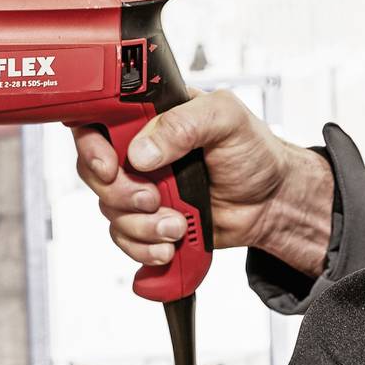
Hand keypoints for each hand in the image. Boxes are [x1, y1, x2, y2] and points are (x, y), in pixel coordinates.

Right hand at [70, 90, 333, 275]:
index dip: (91, 145)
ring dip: (141, 225)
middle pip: (94, 171)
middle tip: (153, 199)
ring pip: (109, 210)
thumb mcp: (226, 119)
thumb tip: (142, 151)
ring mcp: (142, 188)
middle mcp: (138, 151)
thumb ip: (183, 124)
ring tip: (177, 225)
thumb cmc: (253, 152)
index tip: (110, 166)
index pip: (97, 120)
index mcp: (149, 117)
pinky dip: (144, 247)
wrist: (273, 202)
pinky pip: (125, 239)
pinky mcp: (149, 221)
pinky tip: (170, 244)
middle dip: (120, 193)